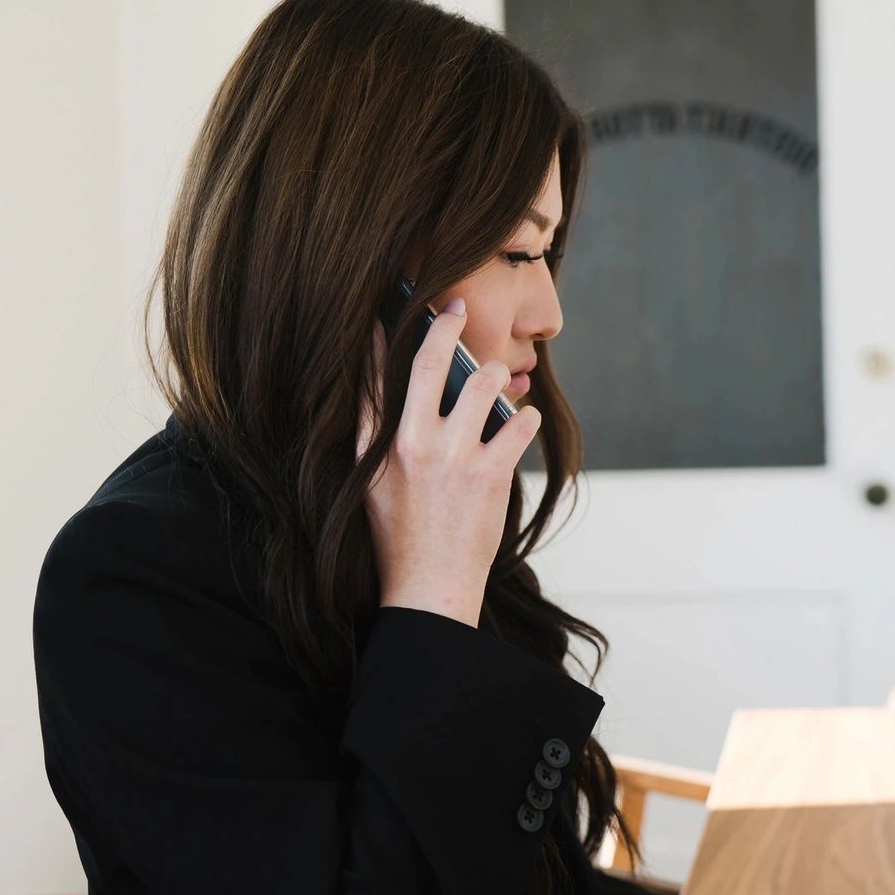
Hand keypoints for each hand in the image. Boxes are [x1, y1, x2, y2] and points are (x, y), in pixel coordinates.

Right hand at [357, 297, 543, 627]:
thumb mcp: (370, 482)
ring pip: (483, 383)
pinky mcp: (490, 475)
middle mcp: (413, 443)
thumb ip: (374, 433)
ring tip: (497, 378)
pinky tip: (521, 419)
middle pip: (431, 360)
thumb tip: (377, 389)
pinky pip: (517, 423)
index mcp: (377, 445)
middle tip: (458, 306)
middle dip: (446, 324)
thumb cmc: (399, 535)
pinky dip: (523, 417)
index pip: (373, 374)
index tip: (390, 307)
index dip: (383, 334)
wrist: (428, 588)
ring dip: (495, 374)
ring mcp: (454, 457)